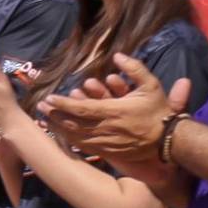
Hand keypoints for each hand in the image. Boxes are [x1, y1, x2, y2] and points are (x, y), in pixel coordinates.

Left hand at [39, 53, 190, 162]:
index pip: (82, 108)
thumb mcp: (151, 85)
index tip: (49, 98)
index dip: (64, 103)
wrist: (168, 140)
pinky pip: (83, 147)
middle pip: (74, 123)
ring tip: (44, 120)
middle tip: (39, 108)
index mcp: (115, 112)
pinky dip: (69, 140)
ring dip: (58, 128)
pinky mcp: (107, 152)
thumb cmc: (158, 112)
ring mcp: (106, 143)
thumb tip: (118, 55)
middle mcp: (107, 129)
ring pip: (76, 136)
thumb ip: (134, 69)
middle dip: (55, 115)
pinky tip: (59, 134)